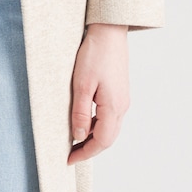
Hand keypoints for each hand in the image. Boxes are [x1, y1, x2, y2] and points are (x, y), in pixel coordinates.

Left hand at [67, 23, 129, 164]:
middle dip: (89, 150)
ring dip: (92, 139)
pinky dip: (96, 127)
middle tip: (70, 155)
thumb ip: (80, 113)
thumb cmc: (95, 54)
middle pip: (107, 139)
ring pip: (109, 130)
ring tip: (73, 142)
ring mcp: (122, 100)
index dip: (85, 153)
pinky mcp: (119, 94)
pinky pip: (109, 119)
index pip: (101, 141)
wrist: (109, 31)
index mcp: (113, 107)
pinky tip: (83, 124)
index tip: (68, 160)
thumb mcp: (82, 85)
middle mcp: (122, 107)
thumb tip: (78, 136)